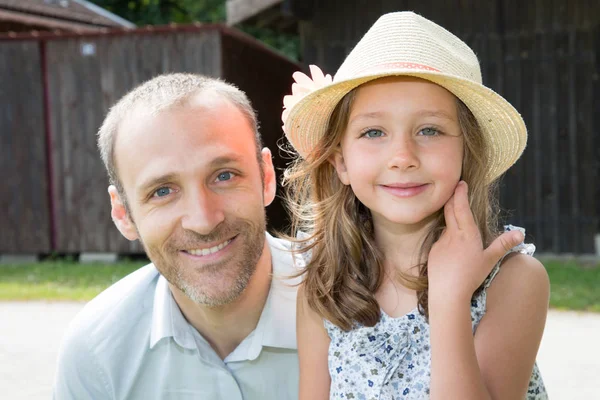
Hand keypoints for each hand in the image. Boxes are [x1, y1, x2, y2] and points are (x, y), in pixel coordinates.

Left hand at [427, 181, 524, 302]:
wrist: (446, 292)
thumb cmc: (471, 276)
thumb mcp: (490, 260)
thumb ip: (503, 244)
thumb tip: (520, 232)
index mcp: (466, 234)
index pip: (460, 206)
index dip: (460, 193)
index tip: (460, 183)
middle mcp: (451, 235)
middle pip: (449, 210)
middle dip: (452, 198)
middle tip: (455, 189)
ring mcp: (440, 243)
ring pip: (446, 226)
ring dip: (450, 219)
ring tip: (456, 215)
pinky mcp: (433, 252)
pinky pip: (441, 240)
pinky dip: (447, 238)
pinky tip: (452, 247)